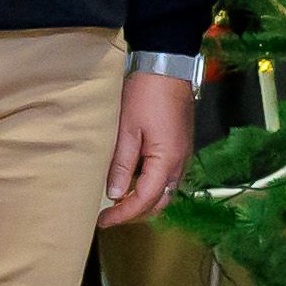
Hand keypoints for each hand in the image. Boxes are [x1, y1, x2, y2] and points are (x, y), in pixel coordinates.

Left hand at [100, 71, 194, 226]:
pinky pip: (167, 177)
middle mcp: (180, 162)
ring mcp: (183, 154)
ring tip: (118, 201)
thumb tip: (115, 194)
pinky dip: (151, 186)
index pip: (145, 200)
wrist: (167, 64)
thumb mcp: (127, 129)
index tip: (103, 221)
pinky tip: (133, 181)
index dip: (123, 215)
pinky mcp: (180, 146)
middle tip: (109, 215)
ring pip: (165, 191)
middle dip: (135, 213)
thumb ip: (121, 165)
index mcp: (167, 160)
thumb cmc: (146, 92)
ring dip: (144, 201)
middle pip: (159, 202)